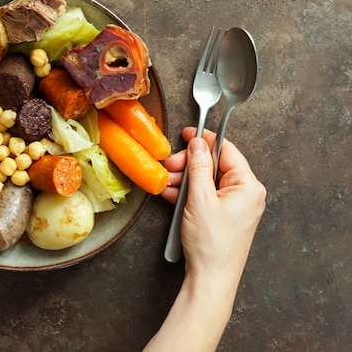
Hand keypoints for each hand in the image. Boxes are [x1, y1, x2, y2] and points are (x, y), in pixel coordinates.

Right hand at [161, 127, 266, 286]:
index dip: (204, 140)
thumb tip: (197, 142)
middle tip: (169, 166)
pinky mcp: (223, 216)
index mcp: (248, 186)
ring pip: (206, 180)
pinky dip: (187, 193)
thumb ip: (198, 166)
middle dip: (188, 164)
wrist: (211, 279)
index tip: (186, 133)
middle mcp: (245, 193)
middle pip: (214, 165)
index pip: (226, 150)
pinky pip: (204, 195)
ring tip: (165, 183)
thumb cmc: (211, 244)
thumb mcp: (200, 199)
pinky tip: (170, 194)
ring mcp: (234, 205)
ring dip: (184, 179)